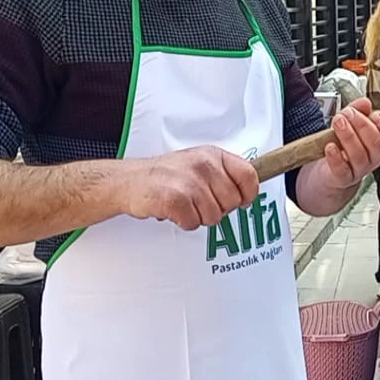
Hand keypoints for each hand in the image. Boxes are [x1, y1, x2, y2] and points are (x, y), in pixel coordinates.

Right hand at [121, 146, 259, 230]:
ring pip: (213, 217)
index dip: (248, 194)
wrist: (130, 180)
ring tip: (184, 204)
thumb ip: (224, 174)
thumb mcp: (200, 163)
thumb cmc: (167, 175)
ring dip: (198, 217)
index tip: (242, 201)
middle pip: (232, 202)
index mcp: (213, 155)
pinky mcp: (175, 199)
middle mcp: (203, 165)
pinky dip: (183, 222)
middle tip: (199, 202)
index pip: (249, 176)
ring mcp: (189, 182)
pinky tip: (174, 210)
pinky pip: (193, 223)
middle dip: (218, 209)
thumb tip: (249, 192)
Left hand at [321, 99, 379, 189]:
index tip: (376, 115)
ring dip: (348, 135)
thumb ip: (358, 110)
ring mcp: (360, 169)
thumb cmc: (343, 145)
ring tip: (338, 122)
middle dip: (362, 124)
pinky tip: (330, 146)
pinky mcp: (343, 177)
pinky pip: (343, 169)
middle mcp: (374, 157)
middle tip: (349, 113)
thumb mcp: (351, 123)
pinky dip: (336, 157)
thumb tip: (365, 103)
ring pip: (360, 155)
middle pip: (377, 143)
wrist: (329, 171)